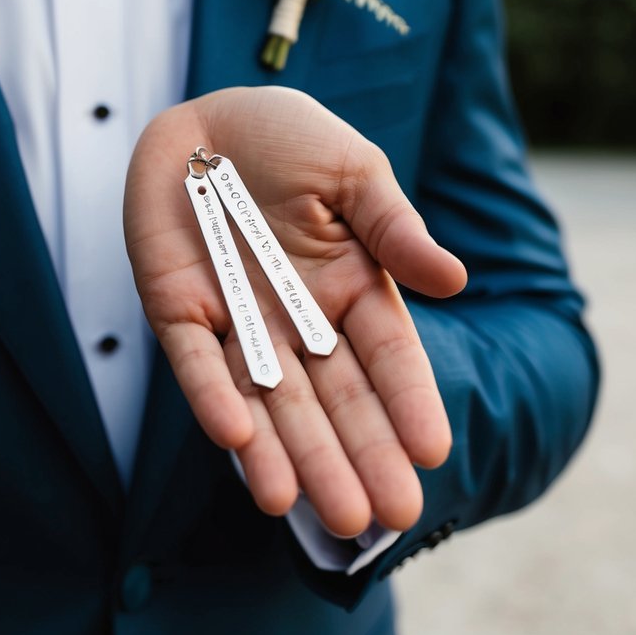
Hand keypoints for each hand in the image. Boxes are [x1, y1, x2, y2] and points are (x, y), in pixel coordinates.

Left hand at [124, 86, 465, 537]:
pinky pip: (198, 361)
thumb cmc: (288, 138)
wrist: (205, 118)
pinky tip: (237, 441)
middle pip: (332, 398)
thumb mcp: (353, 171)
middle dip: (358, 455)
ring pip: (268, 400)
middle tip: (386, 517)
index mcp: (351, 286)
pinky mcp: (180, 311)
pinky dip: (213, 399)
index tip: (432, 451)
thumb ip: (394, 227)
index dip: (407, 401)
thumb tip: (455, 279)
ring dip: (290, 455)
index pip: (386, 355)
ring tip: (317, 512)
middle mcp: (298, 317)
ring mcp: (239, 319)